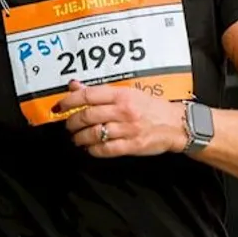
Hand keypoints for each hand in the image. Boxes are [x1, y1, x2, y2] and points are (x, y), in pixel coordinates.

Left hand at [60, 82, 192, 158]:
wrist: (177, 125)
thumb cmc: (152, 108)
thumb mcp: (129, 94)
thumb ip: (101, 92)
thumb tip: (75, 86)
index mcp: (123, 95)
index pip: (88, 96)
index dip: (69, 101)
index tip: (60, 107)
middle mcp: (124, 111)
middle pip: (87, 116)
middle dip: (72, 122)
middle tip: (69, 125)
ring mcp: (128, 129)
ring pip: (93, 134)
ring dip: (79, 138)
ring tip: (77, 138)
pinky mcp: (132, 145)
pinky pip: (105, 149)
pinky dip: (93, 150)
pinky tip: (90, 148)